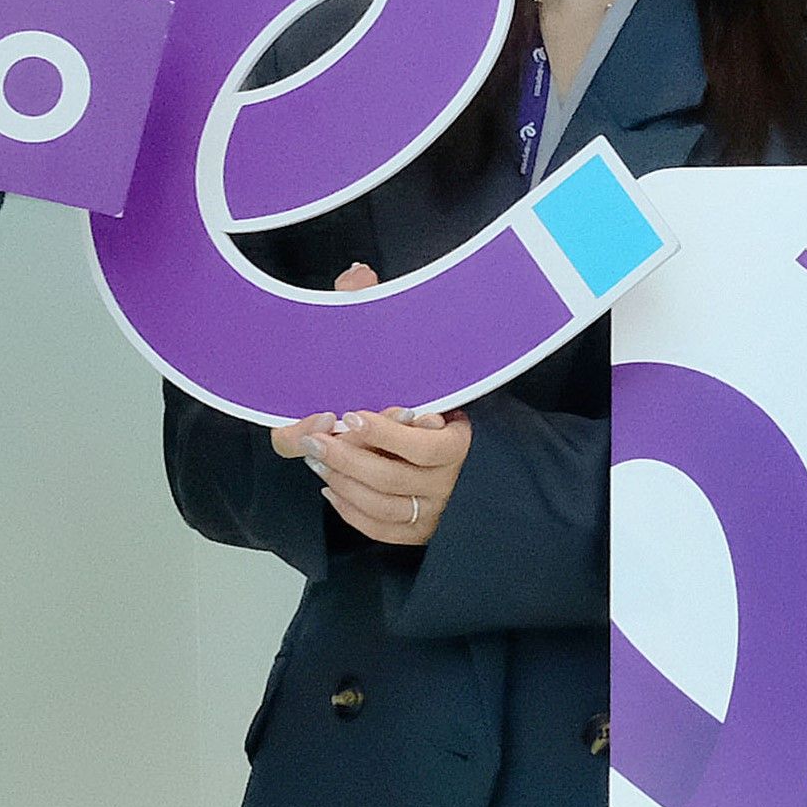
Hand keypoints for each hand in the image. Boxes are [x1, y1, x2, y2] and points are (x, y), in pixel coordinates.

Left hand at [273, 260, 476, 547]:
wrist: (494, 461)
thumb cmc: (453, 402)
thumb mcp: (434, 366)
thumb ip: (391, 320)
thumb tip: (357, 276)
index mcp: (459, 440)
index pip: (416, 446)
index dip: (379, 434)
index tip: (350, 413)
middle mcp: (448, 481)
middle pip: (384, 476)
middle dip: (342, 455)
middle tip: (313, 434)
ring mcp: (433, 511)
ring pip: (377, 503)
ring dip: (340, 479)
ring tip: (318, 455)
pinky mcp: (420, 531)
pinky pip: (379, 528)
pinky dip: (349, 509)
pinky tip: (330, 487)